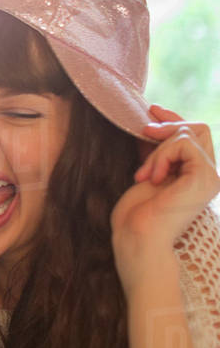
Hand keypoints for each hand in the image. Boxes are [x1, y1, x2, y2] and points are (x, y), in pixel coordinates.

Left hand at [111, 104, 219, 286]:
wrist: (138, 238)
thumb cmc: (137, 214)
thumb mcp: (146, 172)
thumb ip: (154, 151)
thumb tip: (148, 124)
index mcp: (197, 175)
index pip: (196, 135)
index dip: (174, 119)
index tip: (151, 110)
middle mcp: (210, 175)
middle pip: (199, 128)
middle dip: (168, 126)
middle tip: (142, 133)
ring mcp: (211, 177)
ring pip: (189, 134)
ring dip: (158, 148)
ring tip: (144, 173)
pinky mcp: (205, 178)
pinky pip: (184, 145)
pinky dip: (161, 155)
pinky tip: (151, 177)